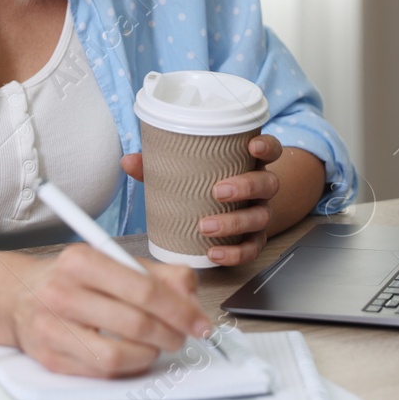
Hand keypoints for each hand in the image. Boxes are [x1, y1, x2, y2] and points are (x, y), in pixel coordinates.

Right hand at [5, 244, 214, 377]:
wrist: (17, 296)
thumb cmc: (73, 279)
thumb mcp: (111, 261)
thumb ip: (158, 274)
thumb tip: (191, 298)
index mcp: (82, 260)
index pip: (144, 288)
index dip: (181, 310)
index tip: (200, 322)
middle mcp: (63, 293)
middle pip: (136, 323)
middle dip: (171, 334)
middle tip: (183, 336)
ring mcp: (53, 329)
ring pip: (119, 355)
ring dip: (150, 354)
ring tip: (156, 345)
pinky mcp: (50, 359)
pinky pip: (102, 372)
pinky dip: (128, 367)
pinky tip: (134, 355)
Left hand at [120, 133, 284, 266]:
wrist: (231, 211)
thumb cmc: (206, 184)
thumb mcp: (187, 170)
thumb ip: (159, 165)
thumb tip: (128, 161)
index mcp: (248, 163)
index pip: (270, 148)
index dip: (265, 146)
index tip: (252, 147)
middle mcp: (260, 188)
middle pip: (267, 183)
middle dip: (246, 187)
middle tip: (217, 191)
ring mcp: (260, 213)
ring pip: (261, 217)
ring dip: (235, 222)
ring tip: (205, 226)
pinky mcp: (255, 239)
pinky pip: (252, 248)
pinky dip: (234, 253)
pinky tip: (214, 253)